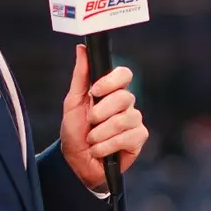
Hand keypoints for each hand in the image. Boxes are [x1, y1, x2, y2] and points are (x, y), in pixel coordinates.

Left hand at [61, 44, 148, 191]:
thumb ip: (81, 76)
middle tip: (90, 122)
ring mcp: (134, 121)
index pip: (124, 75)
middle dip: (100, 113)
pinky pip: (128, 137)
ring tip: (92, 140)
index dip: (111, 82)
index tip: (95, 92)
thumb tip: (81, 49)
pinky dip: (108, 145)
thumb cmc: (75, 131)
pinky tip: (100, 150)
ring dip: (101, 133)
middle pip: (124, 97)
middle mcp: (126, 104)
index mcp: (111, 91)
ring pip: (124, 120)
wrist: (76, 162)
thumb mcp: (72, 102)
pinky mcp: (138, 139)